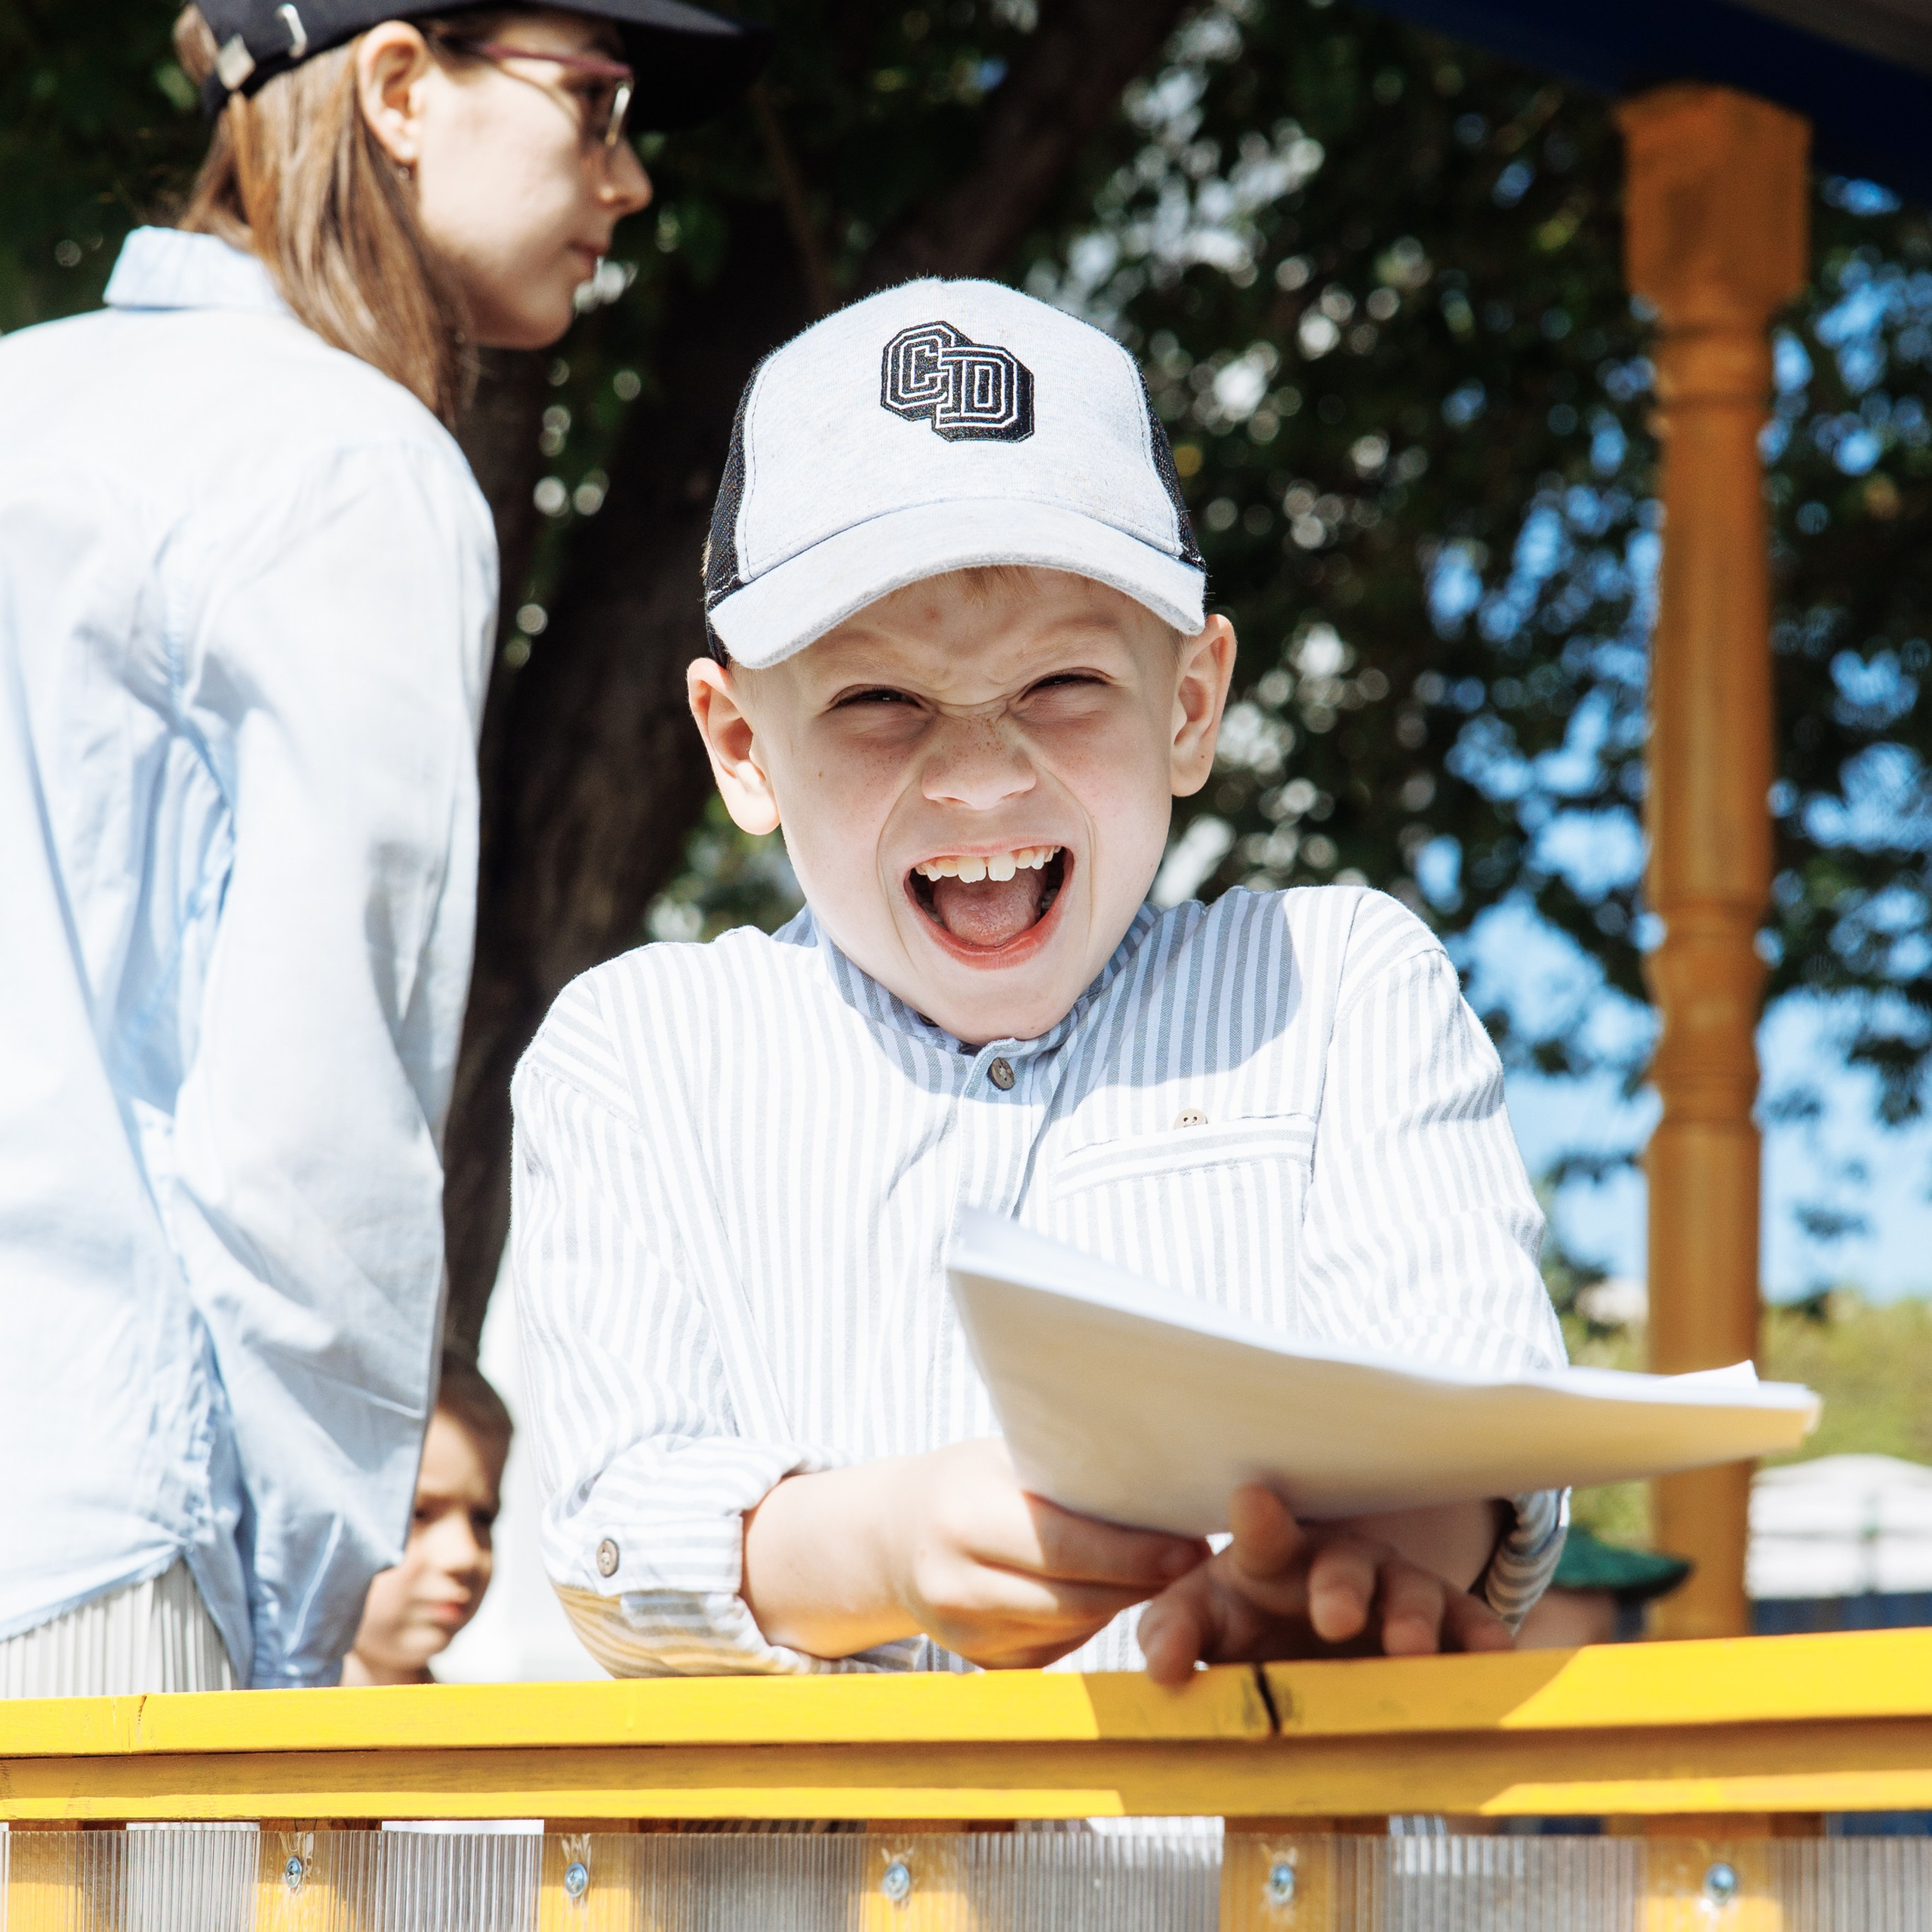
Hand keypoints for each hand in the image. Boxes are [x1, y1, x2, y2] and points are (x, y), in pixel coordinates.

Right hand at [742, 1439, 1207, 1667]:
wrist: (894, 1538)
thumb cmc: (966, 1483)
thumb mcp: (1002, 1461)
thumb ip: (1062, 1479)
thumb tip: (1155, 1483)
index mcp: (960, 1521)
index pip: (1062, 1546)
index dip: (1132, 1554)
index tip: (1190, 1548)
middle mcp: (956, 1587)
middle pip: (1075, 1598)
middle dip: (1143, 1582)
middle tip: (1195, 1560)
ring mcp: (966, 1637)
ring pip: (1074, 1629)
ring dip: (1125, 1603)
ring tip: (1167, 1571)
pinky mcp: (985, 1665)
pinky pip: (1060, 1649)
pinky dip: (1093, 1622)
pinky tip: (1111, 1591)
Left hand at [1137, 1485, 1512, 1683]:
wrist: (1304, 1643)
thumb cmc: (1242, 1620)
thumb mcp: (1201, 1623)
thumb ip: (1173, 1635)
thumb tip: (1161, 1668)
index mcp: (1272, 1557)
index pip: (1263, 1534)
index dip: (1260, 1518)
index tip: (1251, 1501)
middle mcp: (1338, 1563)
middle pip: (1343, 1563)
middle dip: (1341, 1587)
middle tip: (1334, 1618)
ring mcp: (1395, 1591)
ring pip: (1411, 1592)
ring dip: (1412, 1619)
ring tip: (1411, 1651)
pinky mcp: (1443, 1626)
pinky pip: (1469, 1625)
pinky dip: (1481, 1639)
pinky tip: (1494, 1657)